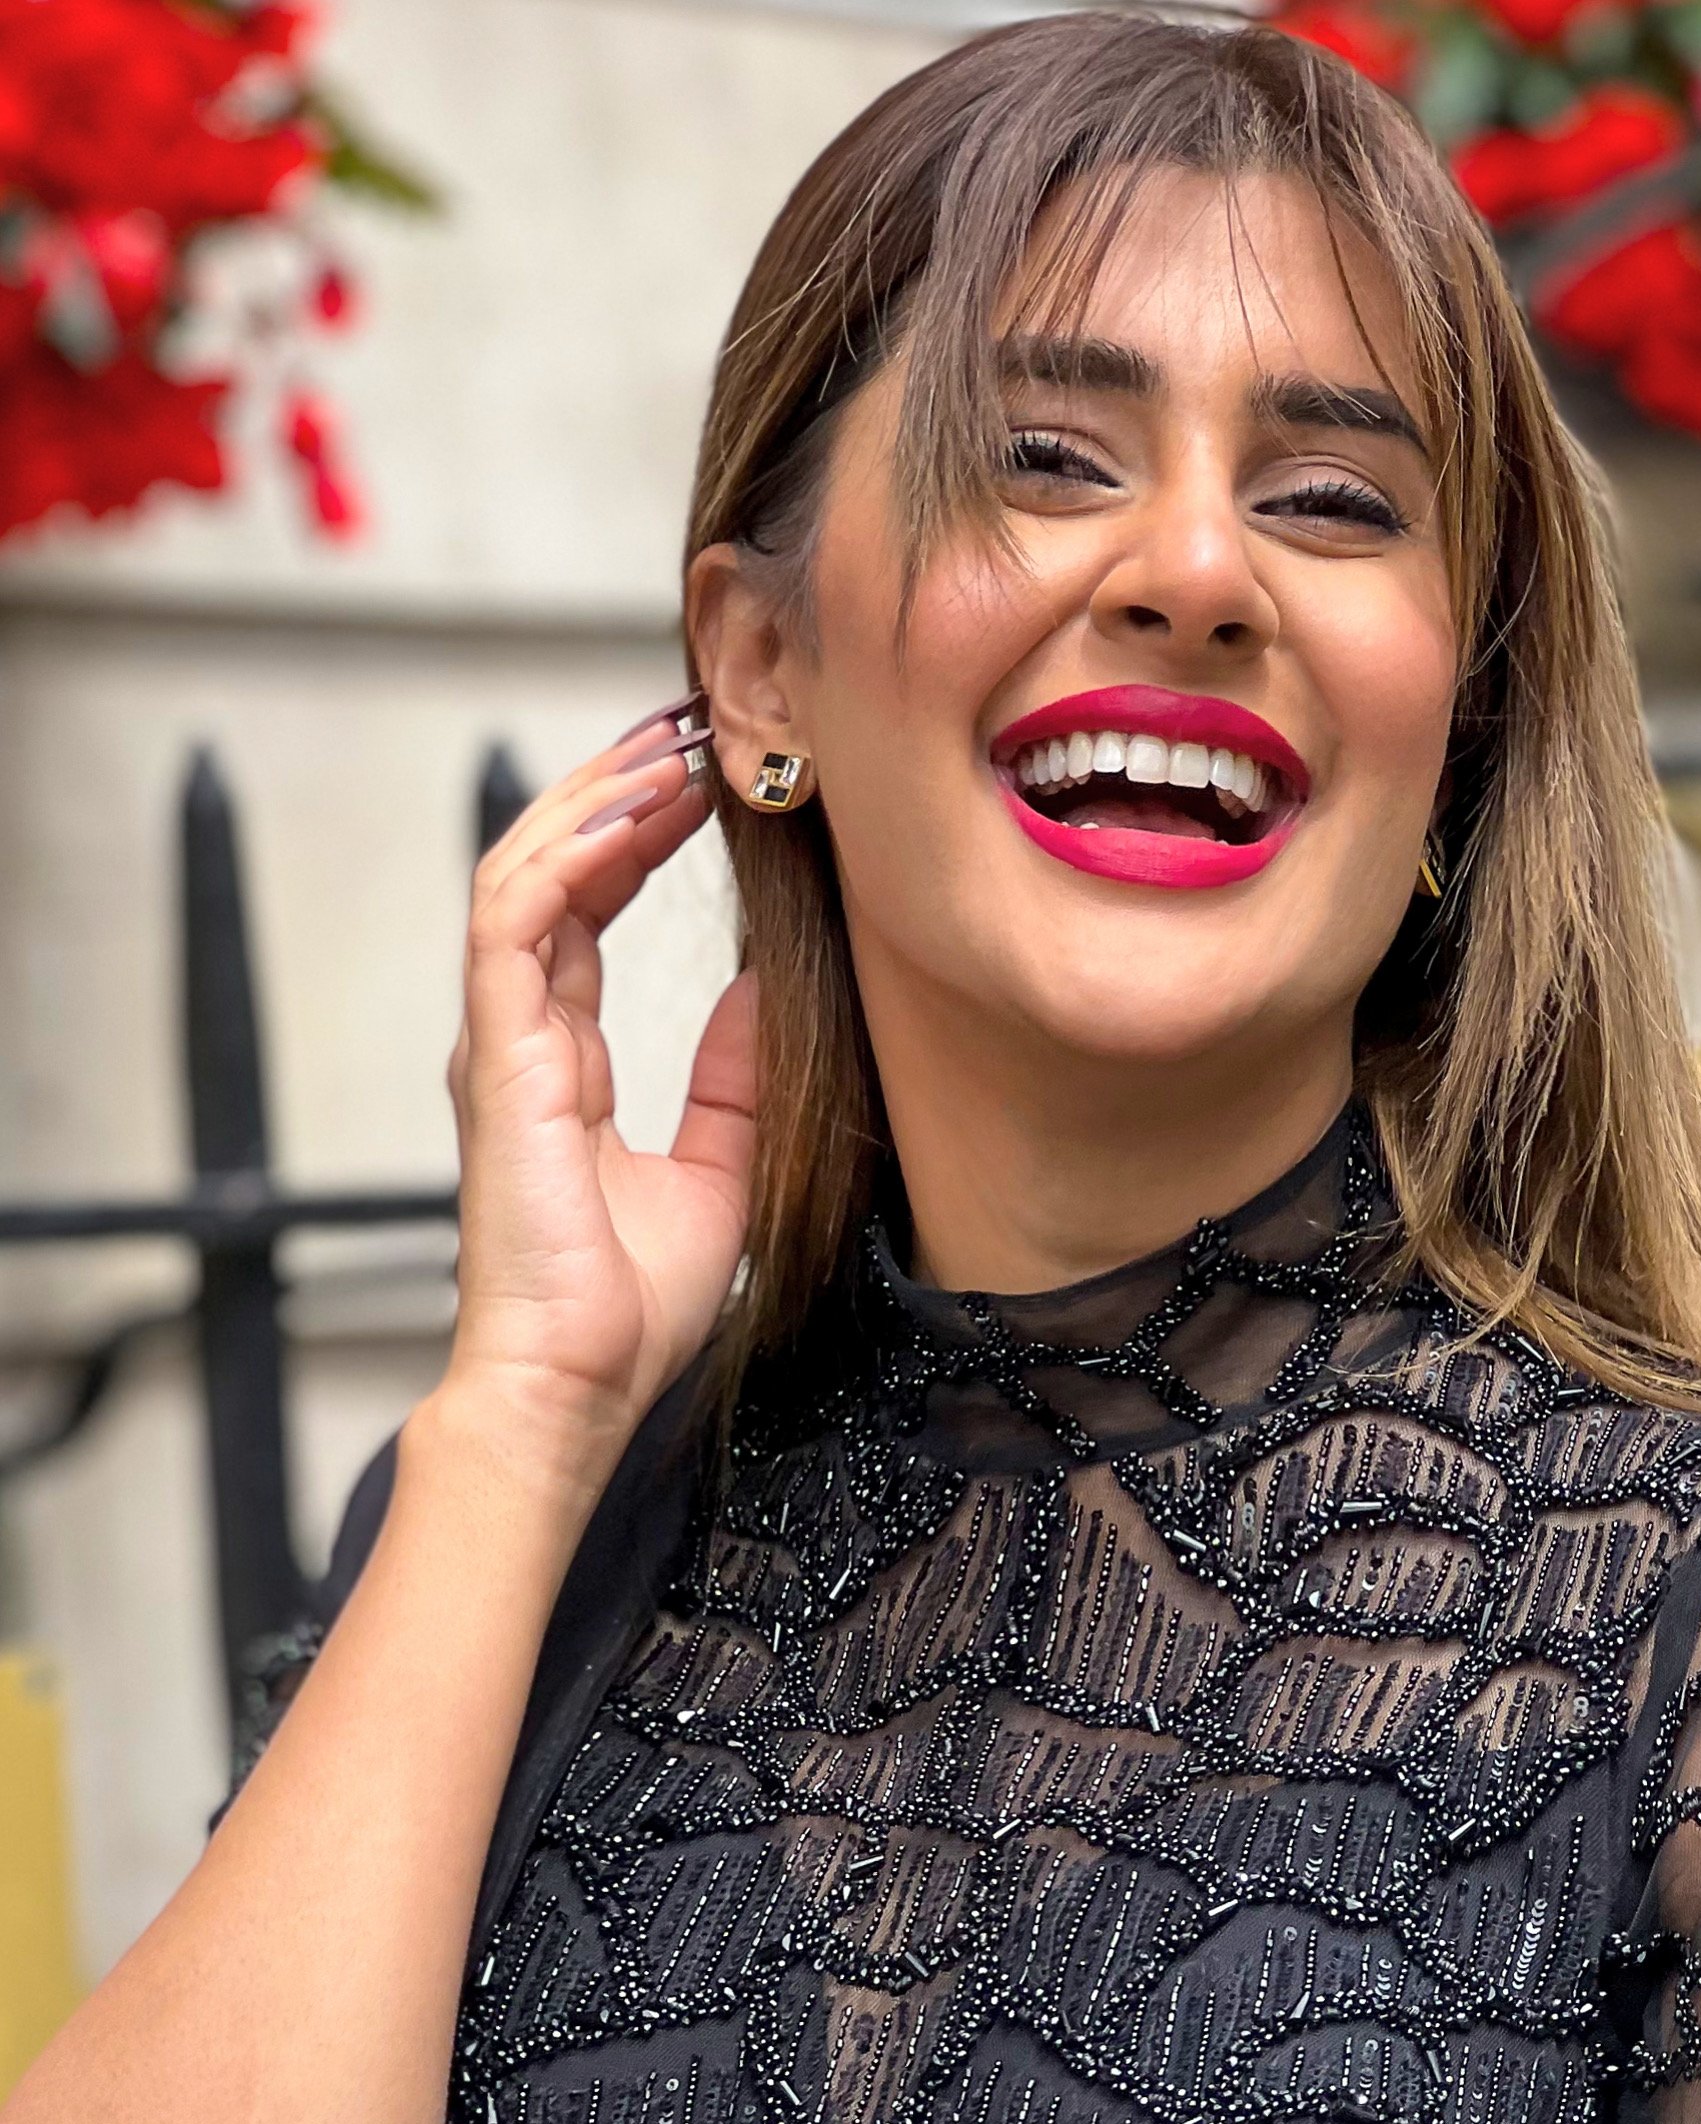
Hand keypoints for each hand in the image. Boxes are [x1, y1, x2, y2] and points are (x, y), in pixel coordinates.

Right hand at [439, 708, 756, 1479]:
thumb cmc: (631, 1306)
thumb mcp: (717, 1172)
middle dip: (616, 788)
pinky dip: (572, 853)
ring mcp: (500, 1040)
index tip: (707, 780)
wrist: (578, 1382)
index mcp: (561, 1059)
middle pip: (551, 870)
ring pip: (525, 871)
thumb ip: (728, 1080)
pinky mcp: (499, 1054)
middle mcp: (520, 1036)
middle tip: (693, 724)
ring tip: (672, 745)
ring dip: (595, 799)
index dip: (635, 835)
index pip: (584, 910)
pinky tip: (637, 813)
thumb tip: (761, 992)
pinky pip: (518, 917)